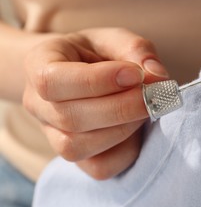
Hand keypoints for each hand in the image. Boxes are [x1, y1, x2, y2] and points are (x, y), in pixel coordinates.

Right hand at [23, 28, 168, 179]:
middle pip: (70, 118)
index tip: (134, 74)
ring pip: (78, 147)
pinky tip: (136, 129)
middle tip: (153, 94)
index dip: (97, 81)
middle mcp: (38, 104)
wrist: (84, 72)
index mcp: (39, 64)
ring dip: (122, 129)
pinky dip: (126, 151)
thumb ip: (136, 50)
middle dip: (121, 108)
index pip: (52, 81)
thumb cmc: (98, 53)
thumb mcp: (115, 39)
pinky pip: (98, 168)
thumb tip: (157, 77)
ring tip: (143, 108)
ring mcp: (52, 135)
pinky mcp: (77, 158)